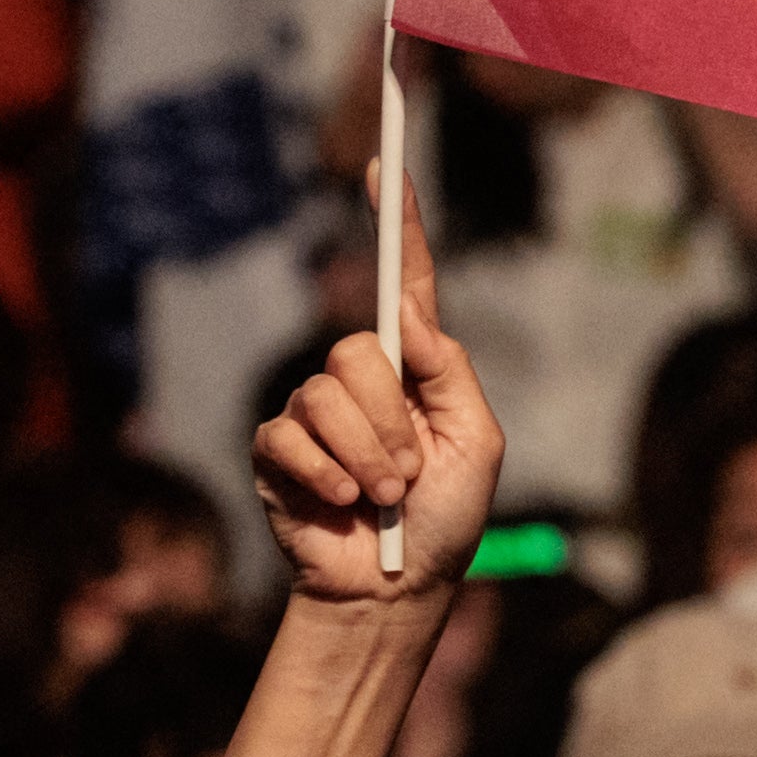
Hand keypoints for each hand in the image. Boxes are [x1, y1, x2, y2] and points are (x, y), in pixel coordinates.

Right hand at [250, 208, 494, 602]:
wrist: (395, 592)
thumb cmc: (444, 522)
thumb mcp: (479, 446)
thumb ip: (453, 375)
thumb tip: (409, 316)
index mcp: (417, 369)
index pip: (406, 282)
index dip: (396, 222)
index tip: (384, 163)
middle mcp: (362, 380)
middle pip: (359, 350)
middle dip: (389, 420)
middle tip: (407, 476)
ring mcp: (314, 413)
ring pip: (326, 395)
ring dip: (366, 457)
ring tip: (383, 499)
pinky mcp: (278, 450)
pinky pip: (290, 437)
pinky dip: (326, 477)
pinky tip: (341, 505)